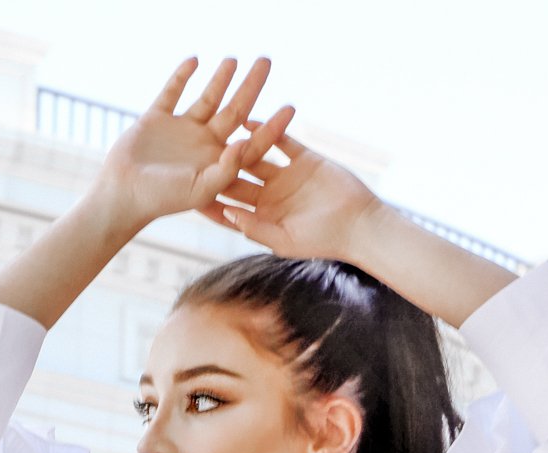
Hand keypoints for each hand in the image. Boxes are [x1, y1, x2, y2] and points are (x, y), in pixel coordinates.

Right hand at [92, 56, 296, 234]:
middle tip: (266, 62)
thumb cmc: (163, 200)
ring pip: (207, 98)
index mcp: (218, 162)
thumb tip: (246, 143)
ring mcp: (181, 130)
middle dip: (251, 87)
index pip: (252, 141)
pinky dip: (181, 76)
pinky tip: (194, 61)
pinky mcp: (157, 119)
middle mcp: (203, 144)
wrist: (123, 195)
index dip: (272, 126)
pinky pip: (172, 93)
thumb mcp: (200, 189)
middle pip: (234, 111)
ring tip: (233, 60)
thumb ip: (225, 169)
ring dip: (220, 79)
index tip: (291, 107)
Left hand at [200, 128, 380, 264]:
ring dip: (238, 144)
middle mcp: (270, 197)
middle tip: (189, 155)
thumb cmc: (323, 240)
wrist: (360, 223)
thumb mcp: (284, 238)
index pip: (229, 209)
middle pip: (237, 180)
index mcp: (262, 218)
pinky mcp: (303, 158)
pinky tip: (247, 118)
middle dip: (216, 169)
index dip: (209, 202)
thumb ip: (255, 226)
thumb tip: (226, 213)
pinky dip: (267, 128)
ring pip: (256, 156)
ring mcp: (285, 176)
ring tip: (214, 130)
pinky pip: (281, 140)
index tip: (187, 194)